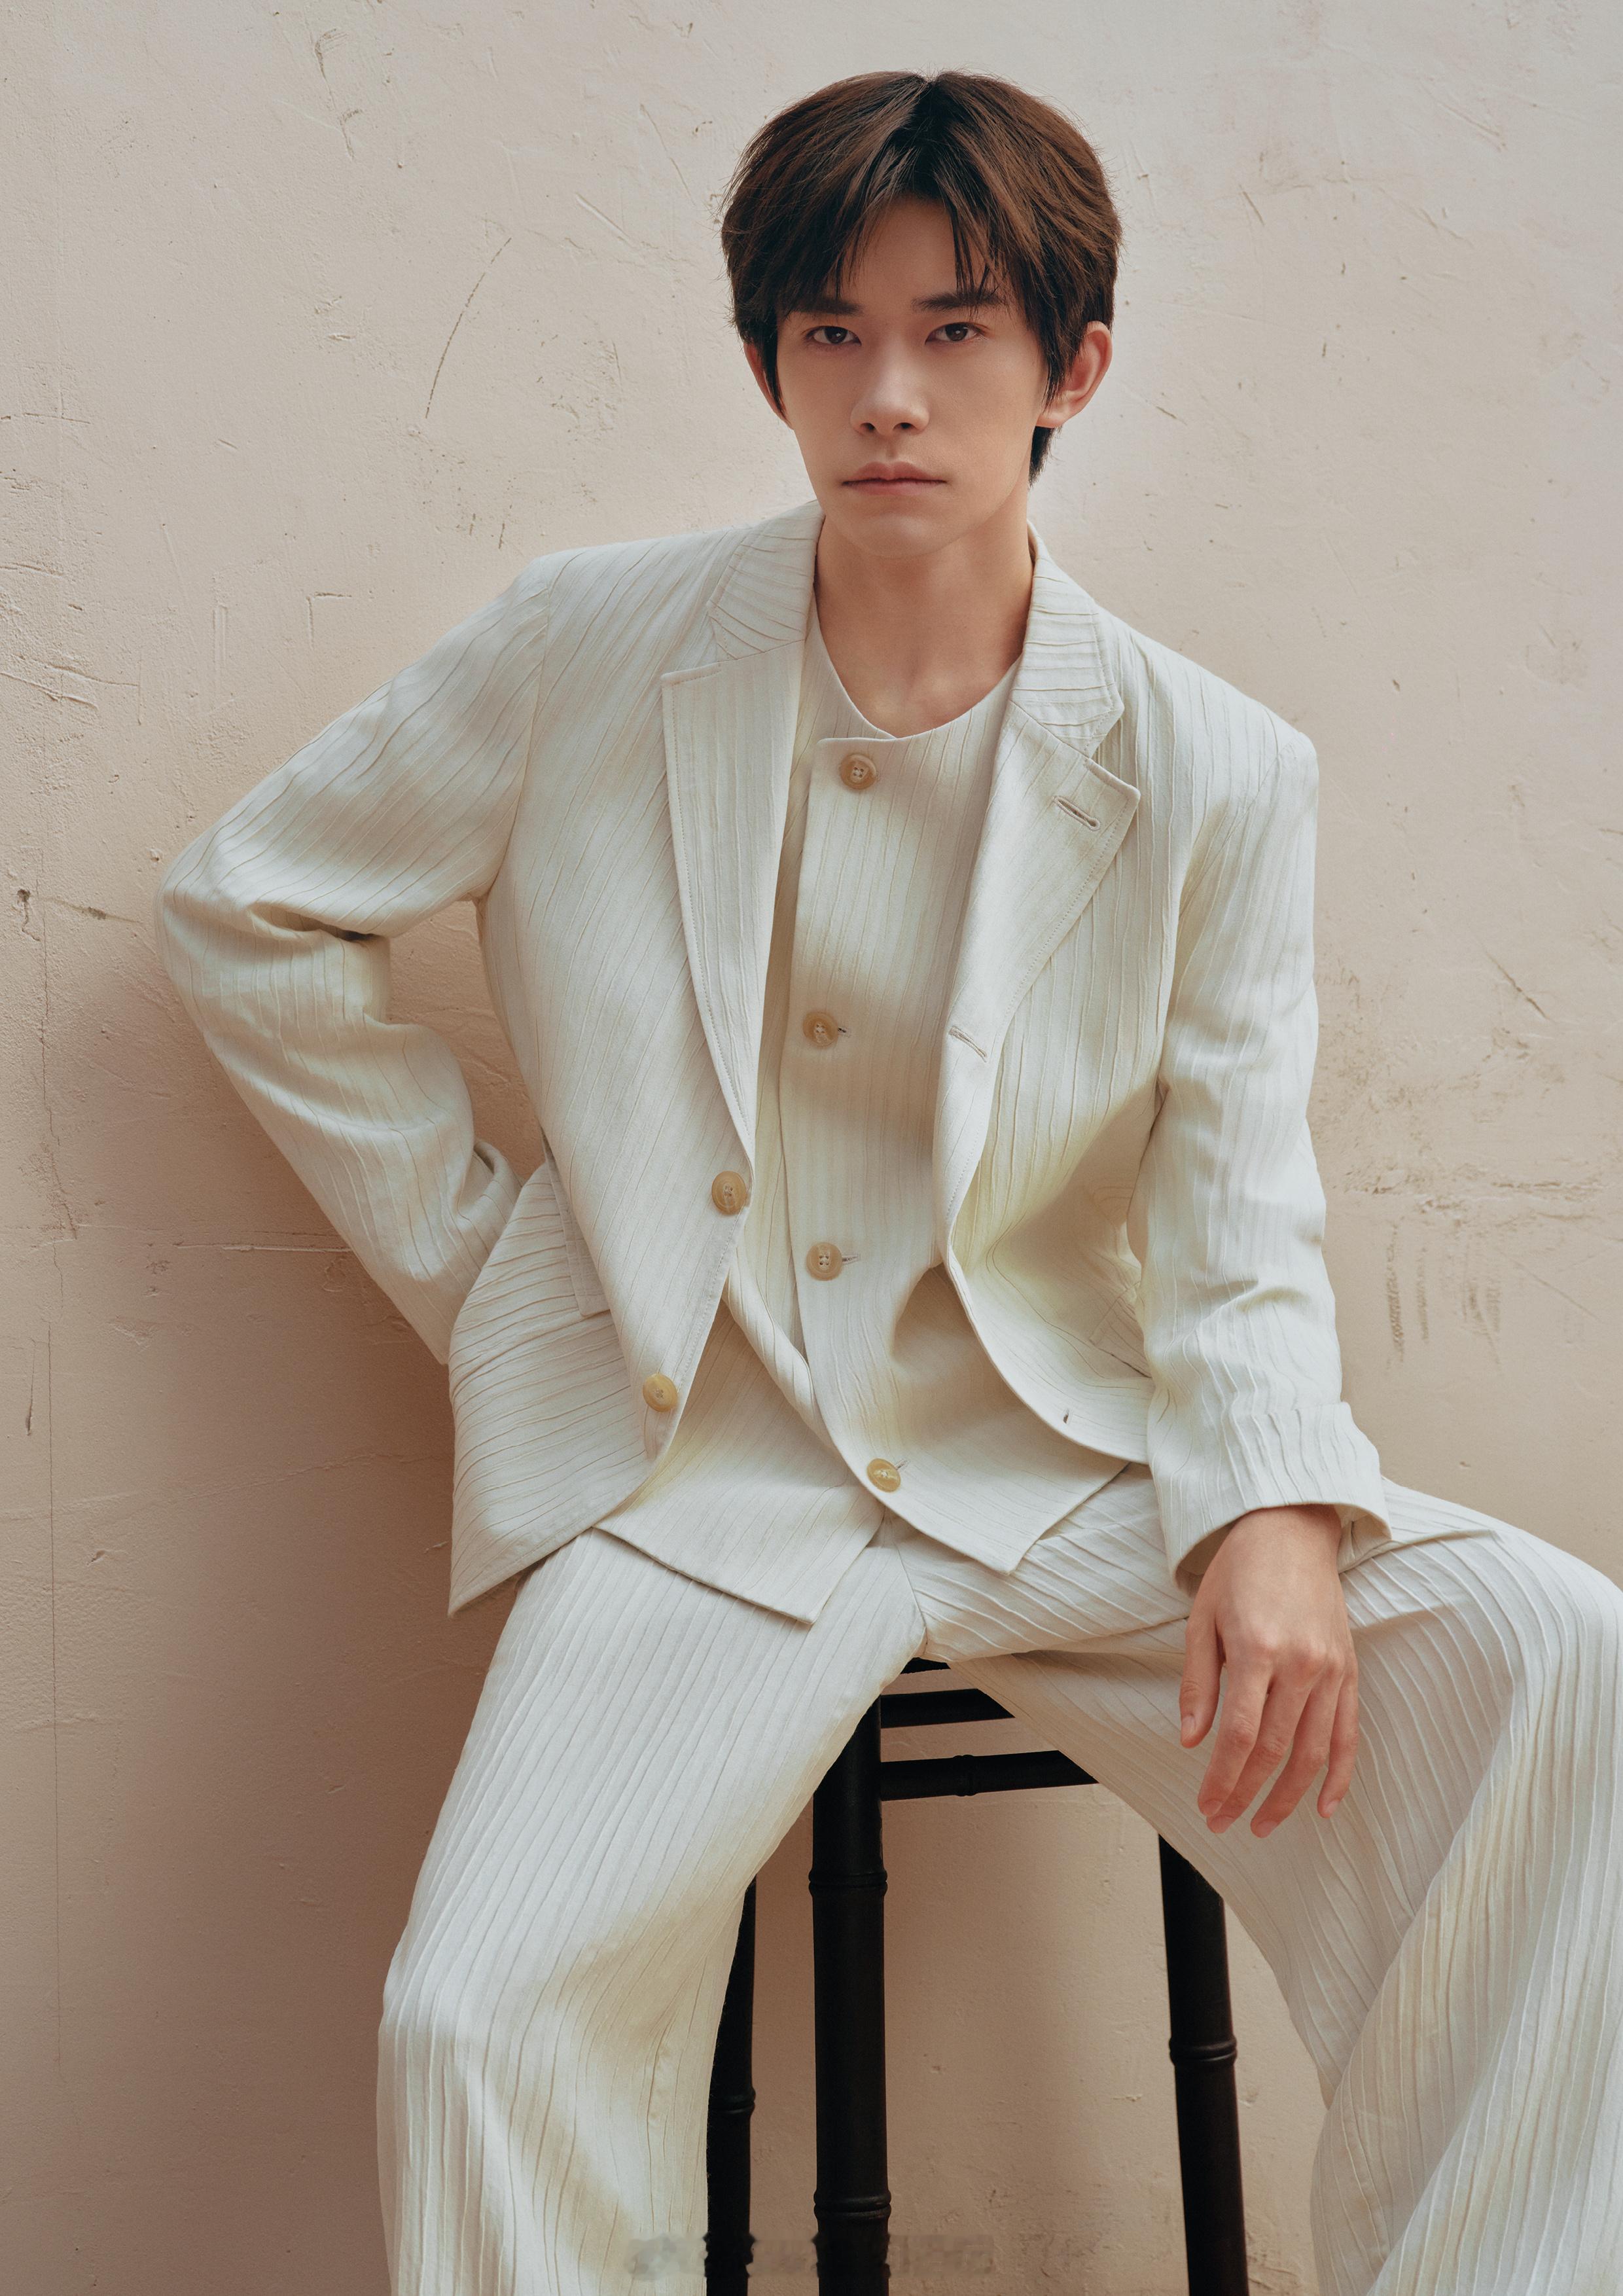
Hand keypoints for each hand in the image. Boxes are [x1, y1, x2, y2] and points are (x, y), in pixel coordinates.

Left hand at [1179, 1504, 1357, 1837]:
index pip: (1239, 1735)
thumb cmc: (1240, 1570)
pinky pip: (1349, 1734)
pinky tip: (1325, 1807)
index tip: (1207, 1806)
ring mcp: (1331, 1669)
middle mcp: (1301, 1664)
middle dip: (1246, 1794)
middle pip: (1275, 1750)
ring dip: (1289, 1797)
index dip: (1222, 1779)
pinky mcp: (1350, 1670)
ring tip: (1264, 1824)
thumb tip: (1192, 1741)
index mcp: (1257, 1649)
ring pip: (1313, 1752)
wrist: (1291, 1527)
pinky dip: (1339, 1775)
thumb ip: (1198, 1684)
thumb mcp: (1201, 1619)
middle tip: (1223, 1821)